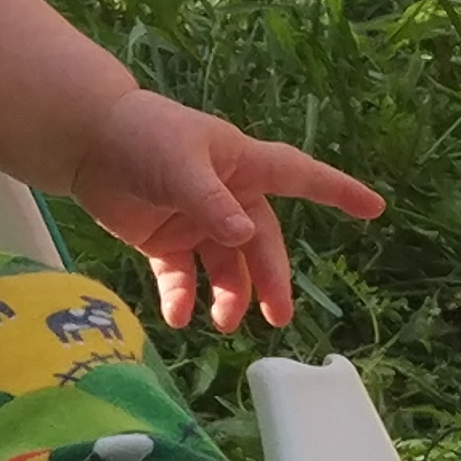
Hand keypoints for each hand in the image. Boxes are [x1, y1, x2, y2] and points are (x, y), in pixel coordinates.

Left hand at [64, 92, 383, 332]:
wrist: (86, 141)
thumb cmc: (143, 137)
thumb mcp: (181, 167)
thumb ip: (211, 204)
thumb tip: (245, 238)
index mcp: (243, 166)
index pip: (302, 177)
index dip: (338, 191)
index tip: (375, 209)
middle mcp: (227, 196)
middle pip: (261, 244)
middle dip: (270, 281)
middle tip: (277, 320)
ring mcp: (196, 220)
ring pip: (225, 267)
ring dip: (228, 296)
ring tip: (222, 323)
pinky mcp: (163, 240)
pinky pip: (182, 276)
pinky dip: (181, 298)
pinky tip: (177, 317)